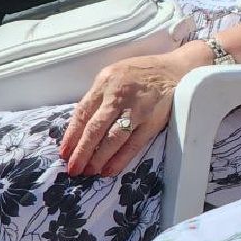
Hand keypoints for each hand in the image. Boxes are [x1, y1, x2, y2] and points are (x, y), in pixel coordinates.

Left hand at [59, 42, 209, 176]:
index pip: (83, 113)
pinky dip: (121, 158)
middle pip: (95, 128)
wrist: (176, 69)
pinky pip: (134, 143)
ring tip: (89, 172)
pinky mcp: (153, 120)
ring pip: (113, 138)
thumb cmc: (141, 72)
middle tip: (73, 168)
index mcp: (105, 82)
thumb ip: (99, 96)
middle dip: (82, 151)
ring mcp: (138, 109)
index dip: (71, 135)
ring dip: (98, 158)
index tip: (64, 153)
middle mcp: (119, 95)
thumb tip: (81, 127)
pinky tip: (109, 169)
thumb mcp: (114, 74)